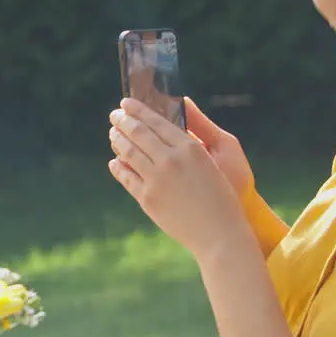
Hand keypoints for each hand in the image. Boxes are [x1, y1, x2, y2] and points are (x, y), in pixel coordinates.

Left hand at [107, 98, 251, 261]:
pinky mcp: (147, 198)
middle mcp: (171, 160)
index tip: (126, 102)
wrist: (220, 234)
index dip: (138, 110)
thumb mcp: (215, 160)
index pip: (156, 121)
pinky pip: (126, 177)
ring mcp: (156, 180)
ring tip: (113, 134)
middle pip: (138, 133)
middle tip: (115, 115)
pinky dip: (118, 166)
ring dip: (117, 140)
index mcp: (190, 148)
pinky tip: (115, 162)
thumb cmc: (222, 195)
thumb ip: (192, 139)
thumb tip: (169, 123)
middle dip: (123, 121)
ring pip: (128, 153)